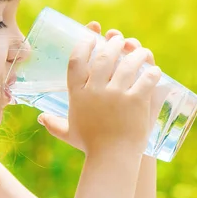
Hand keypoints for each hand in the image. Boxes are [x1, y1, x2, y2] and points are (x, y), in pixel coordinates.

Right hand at [37, 21, 157, 152]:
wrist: (111, 161)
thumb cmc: (91, 147)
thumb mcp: (70, 133)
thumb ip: (55, 124)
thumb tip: (41, 118)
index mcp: (78, 94)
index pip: (77, 61)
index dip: (84, 44)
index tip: (92, 36)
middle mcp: (95, 91)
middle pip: (104, 57)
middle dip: (113, 44)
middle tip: (120, 41)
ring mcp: (116, 95)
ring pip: (128, 64)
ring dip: (137, 54)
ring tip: (142, 52)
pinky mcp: (135, 102)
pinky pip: (146, 79)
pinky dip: (152, 73)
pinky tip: (155, 70)